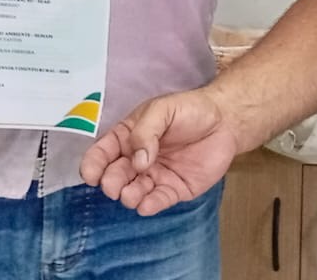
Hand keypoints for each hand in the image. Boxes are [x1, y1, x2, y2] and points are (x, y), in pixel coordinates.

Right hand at [80, 90, 239, 214]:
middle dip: (111, 183)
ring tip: (131, 194)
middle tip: (114, 185)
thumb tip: (137, 161)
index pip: (103, 153)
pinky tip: (146, 205)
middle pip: (114, 176)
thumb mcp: (163, 109)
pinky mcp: (173, 189)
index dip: (92, 165)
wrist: (225, 121)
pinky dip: (149, 206)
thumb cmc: (191, 110)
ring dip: (128, 196)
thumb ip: (145, 131)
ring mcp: (155, 176)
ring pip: (133, 192)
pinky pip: (157, 201)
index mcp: (128, 137)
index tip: (91, 175)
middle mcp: (137, 159)